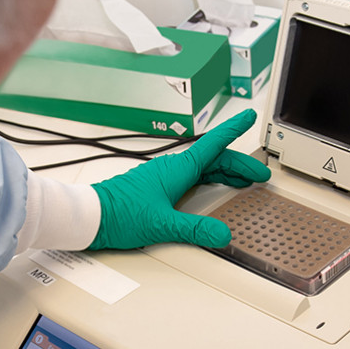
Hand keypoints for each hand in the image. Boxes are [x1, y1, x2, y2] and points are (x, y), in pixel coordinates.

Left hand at [87, 109, 270, 249]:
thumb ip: (195, 230)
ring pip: (203, 166)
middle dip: (240, 164)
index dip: (233, 129)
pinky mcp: (158, 186)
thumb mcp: (162, 225)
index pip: (213, 144)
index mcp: (177, 169)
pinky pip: (192, 175)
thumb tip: (222, 234)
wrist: (90, 216)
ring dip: (226, 171)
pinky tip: (212, 189)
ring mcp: (164, 175)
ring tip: (243, 181)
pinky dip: (210, 178)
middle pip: (214, 158)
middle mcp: (172, 168)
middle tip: (259, 174)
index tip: (248, 116)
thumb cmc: (119, 214)